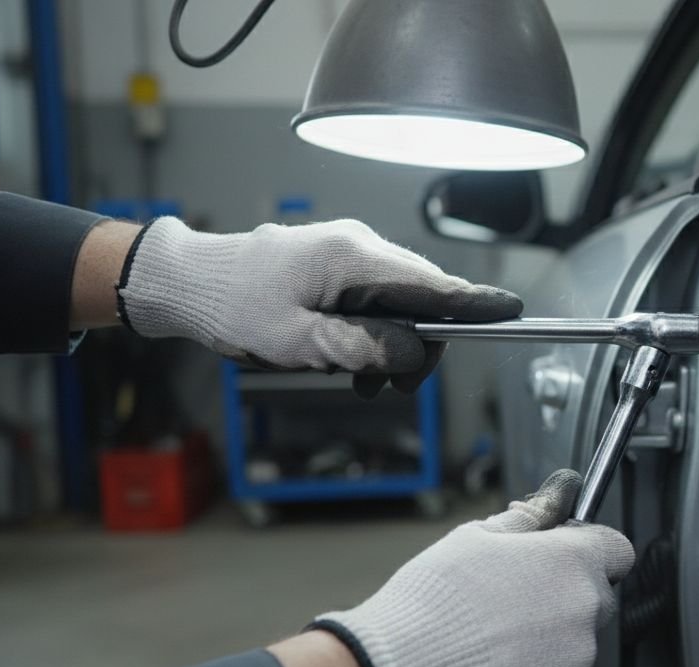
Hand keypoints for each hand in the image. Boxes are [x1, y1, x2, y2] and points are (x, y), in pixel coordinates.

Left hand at [115, 217, 521, 395]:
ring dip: (391, 343)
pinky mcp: (336, 261)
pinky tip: (347, 359)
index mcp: (352, 257)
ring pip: (398, 300)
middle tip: (394, 389)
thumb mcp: (299, 343)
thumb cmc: (232, 307)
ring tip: (359, 381)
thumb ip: (363, 349)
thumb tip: (414, 354)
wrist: (187, 281)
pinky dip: (372, 330)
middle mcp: (357, 244)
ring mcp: (347, 250)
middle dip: (419, 344)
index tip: (512, 311)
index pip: (431, 285)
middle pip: (421, 296)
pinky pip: (374, 296)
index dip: (474, 304)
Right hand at [309, 470, 633, 666]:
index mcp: (571, 561)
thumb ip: (525, 520)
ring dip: (550, 641)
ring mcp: (579, 660)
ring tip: (496, 643)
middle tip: (515, 600)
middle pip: (596, 597)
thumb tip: (550, 502)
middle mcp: (586, 610)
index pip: (616, 548)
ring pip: (577, 644)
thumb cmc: (434, 603)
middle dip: (564, 596)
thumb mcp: (474, 538)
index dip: (591, 549)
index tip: (565, 554)